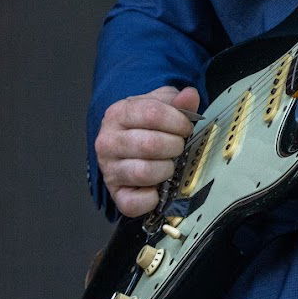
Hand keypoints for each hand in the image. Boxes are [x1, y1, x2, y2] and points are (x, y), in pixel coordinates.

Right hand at [95, 84, 200, 217]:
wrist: (127, 144)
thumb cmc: (146, 124)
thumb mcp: (161, 105)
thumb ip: (177, 101)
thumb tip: (190, 95)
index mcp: (118, 113)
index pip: (152, 114)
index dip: (177, 122)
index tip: (186, 128)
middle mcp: (107, 141)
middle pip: (150, 144)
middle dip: (174, 147)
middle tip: (179, 147)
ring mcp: (109, 169)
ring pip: (143, 172)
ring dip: (166, 170)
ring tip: (169, 165)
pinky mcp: (115, 194)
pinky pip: (133, 203)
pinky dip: (151, 198)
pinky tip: (157, 188)